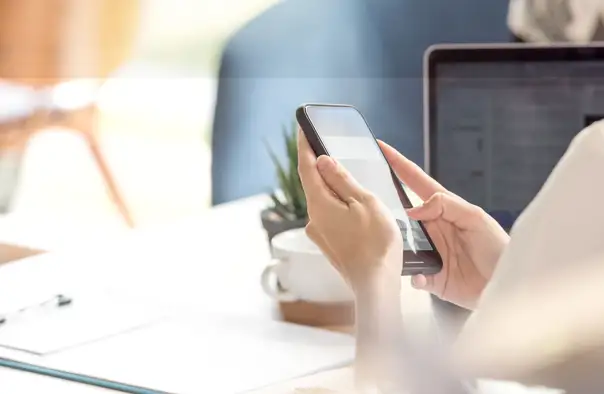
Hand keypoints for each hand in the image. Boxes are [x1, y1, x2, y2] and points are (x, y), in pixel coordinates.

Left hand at [297, 130, 402, 292]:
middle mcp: (314, 219)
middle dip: (320, 165)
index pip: (305, 167)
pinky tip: (354, 206)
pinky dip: (338, 205)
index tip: (302, 127)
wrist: (376, 285)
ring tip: (347, 176)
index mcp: (319, 204)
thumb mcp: (364, 202)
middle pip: (314, 184)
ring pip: (324, 201)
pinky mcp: (329, 245)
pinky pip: (330, 216)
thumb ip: (342, 180)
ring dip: (332, 187)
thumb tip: (322, 161)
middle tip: (325, 145)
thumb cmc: (376, 244)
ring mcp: (320, 234)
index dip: (303, 145)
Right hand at [378, 141, 509, 309]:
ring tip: (386, 241)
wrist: (508, 284)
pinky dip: (412, 275)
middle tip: (366, 200)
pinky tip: (418, 275)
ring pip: (399, 244)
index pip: (415, 181)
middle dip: (382, 206)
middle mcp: (431, 229)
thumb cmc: (499, 248)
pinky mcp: (430, 277)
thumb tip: (413, 209)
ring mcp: (428, 252)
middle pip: (400, 213)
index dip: (398, 164)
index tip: (381, 148)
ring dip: (393, 243)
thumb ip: (446, 205)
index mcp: (442, 208)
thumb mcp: (476, 218)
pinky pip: (412, 275)